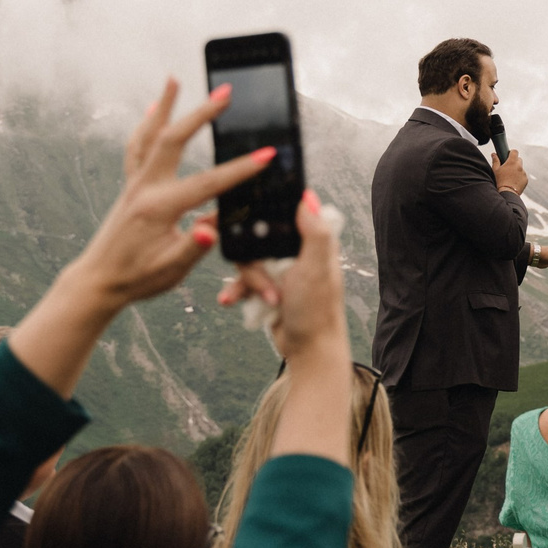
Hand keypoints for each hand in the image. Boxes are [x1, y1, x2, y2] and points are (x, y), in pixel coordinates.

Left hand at [10, 80, 274, 397]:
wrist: (98, 281)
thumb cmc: (137, 278)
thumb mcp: (170, 270)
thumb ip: (191, 247)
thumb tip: (209, 227)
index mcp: (160, 208)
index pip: (207, 182)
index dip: (240, 169)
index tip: (266, 155)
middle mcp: (144, 188)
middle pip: (173, 140)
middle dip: (201, 114)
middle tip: (224, 92)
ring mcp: (134, 184)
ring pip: (150, 135)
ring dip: (164, 106)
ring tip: (173, 80)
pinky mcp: (131, 187)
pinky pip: (137, 147)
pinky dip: (146, 126)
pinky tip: (152, 111)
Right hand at [220, 189, 346, 368]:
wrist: (307, 349)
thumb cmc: (318, 310)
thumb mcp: (317, 269)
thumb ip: (315, 233)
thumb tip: (308, 197)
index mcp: (314, 242)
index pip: (286, 215)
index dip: (267, 215)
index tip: (248, 219)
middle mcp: (297, 252)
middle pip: (258, 240)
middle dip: (254, 264)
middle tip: (265, 281)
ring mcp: (281, 270)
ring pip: (248, 262)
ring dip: (250, 282)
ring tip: (264, 299)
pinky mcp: (268, 286)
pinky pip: (242, 281)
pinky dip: (237, 291)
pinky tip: (230, 300)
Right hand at [494, 150, 529, 194]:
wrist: (506, 193)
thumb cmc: (499, 181)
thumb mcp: (495, 170)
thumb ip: (495, 161)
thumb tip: (494, 154)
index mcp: (512, 162)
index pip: (515, 152)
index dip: (512, 153)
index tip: (509, 156)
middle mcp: (519, 166)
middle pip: (519, 160)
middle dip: (514, 162)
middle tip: (508, 168)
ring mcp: (523, 173)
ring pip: (521, 169)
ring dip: (517, 170)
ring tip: (510, 177)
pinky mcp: (526, 179)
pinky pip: (523, 176)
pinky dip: (520, 177)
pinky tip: (513, 182)